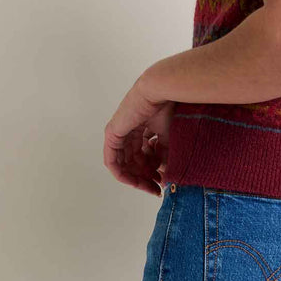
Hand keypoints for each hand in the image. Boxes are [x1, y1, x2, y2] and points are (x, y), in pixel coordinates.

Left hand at [104, 78, 174, 195]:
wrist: (159, 92)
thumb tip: (165, 176)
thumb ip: (164, 155)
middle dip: (146, 177)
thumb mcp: (168, 137)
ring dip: (137, 178)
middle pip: (133, 162)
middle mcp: (128, 133)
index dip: (153, 172)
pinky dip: (122, 174)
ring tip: (152, 184)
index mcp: (140, 129)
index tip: (163, 183)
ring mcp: (118, 134)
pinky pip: (112, 162)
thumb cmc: (167, 108)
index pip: (143, 156)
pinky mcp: (112, 135)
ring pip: (124, 165)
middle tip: (157, 188)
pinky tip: (136, 182)